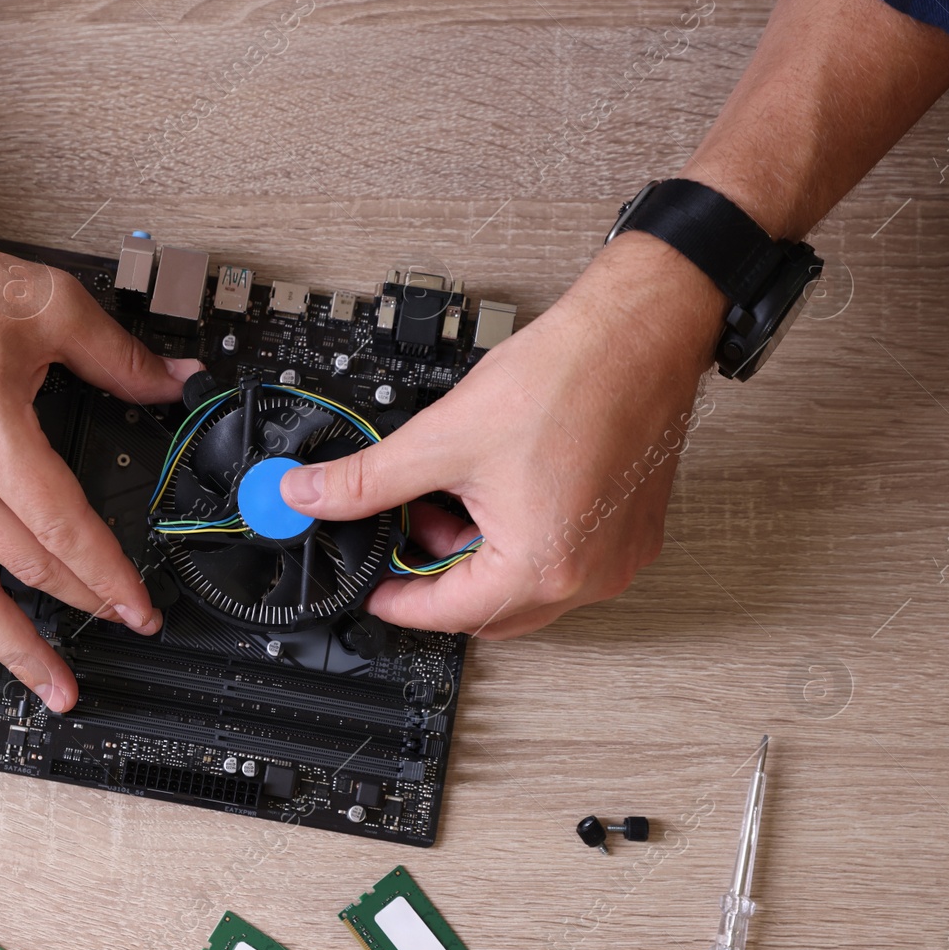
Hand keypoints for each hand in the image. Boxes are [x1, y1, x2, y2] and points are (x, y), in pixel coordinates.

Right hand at [0, 224, 200, 708]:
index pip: (63, 529)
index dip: (108, 575)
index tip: (139, 607)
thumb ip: (117, 357)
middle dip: (80, 606)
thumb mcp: (47, 307)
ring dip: (10, 648)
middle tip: (118, 630)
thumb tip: (175, 380)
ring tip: (48, 687)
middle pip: (24, 566)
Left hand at [280, 235, 723, 637]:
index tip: (370, 587)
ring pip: (524, 587)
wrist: (639, 335)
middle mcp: (587, 577)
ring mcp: (615, 559)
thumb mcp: (442, 437)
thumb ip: (366, 481)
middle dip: (436, 573)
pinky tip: (498, 490)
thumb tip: (309, 495)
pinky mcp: (629, 534)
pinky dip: (520, 541)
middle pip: (487, 609)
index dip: (394, 599)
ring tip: (452, 495)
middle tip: (406, 526)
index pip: (447, 614)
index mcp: (541, 566)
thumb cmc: (568, 379)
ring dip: (476, 556)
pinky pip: (562, 561)